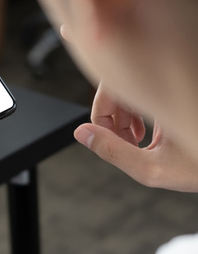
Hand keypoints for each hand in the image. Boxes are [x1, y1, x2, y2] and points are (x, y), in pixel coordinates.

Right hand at [74, 82, 197, 191]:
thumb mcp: (151, 169)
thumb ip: (112, 152)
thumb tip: (82, 133)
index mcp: (160, 95)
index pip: (110, 88)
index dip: (101, 117)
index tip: (109, 142)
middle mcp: (163, 84)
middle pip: (116, 86)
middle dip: (111, 117)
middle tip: (125, 142)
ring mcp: (166, 87)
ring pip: (126, 88)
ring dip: (121, 116)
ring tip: (134, 141)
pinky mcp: (170, 92)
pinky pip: (139, 92)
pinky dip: (133, 113)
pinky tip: (142, 134)